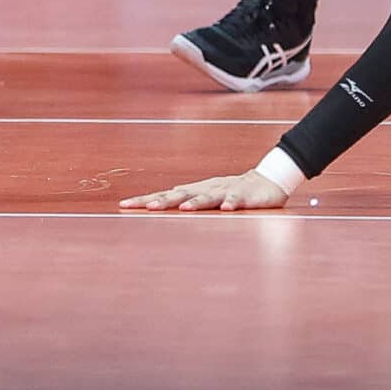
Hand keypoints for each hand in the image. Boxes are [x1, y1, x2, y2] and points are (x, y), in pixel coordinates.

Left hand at [120, 169, 292, 211]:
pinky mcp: (244, 196)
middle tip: (145, 208)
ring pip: (207, 196)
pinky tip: (226, 208)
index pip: (165, 194)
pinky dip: (231, 203)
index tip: (124, 205)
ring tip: (183, 208)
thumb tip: (160, 203)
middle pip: (181, 194)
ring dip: (195, 202)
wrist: (267, 181)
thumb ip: (186, 202)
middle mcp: (205, 189)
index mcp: (194, 191)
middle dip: (163, 201)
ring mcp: (224, 191)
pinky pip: (237, 199)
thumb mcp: (206, 199)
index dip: (145, 199)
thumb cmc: (230, 192)